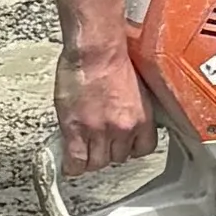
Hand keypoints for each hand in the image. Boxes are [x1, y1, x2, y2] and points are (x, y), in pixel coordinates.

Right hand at [53, 41, 153, 173]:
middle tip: (99, 140)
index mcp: (142, 119)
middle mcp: (123, 129)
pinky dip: (73, 165)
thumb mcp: (137, 87)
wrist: (95, 50)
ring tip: (84, 148)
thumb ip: (134, 109)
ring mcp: (99, 131)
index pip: (143, 149)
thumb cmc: (114, 58)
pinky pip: (76, 161)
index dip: (130, 147)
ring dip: (90, 157)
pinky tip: (71, 162)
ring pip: (97, 162)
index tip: (123, 143)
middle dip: (109, 150)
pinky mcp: (76, 130)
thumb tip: (128, 120)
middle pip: (118, 157)